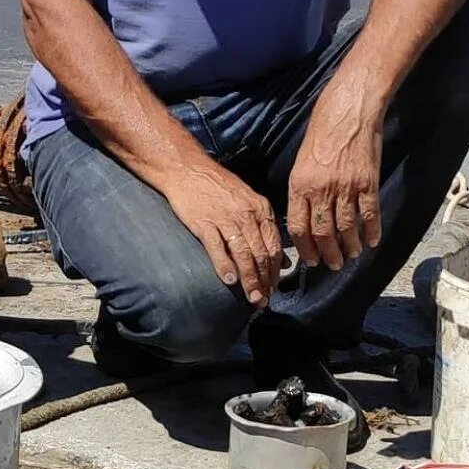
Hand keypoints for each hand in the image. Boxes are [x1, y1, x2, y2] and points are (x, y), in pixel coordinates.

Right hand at [163, 163, 284, 306]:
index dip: (275, 270)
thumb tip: (282, 260)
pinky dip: (224, 266)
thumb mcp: (248, 200)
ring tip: (252, 297)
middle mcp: (246, 215)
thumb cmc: (216, 186)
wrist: (186, 168)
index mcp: (260, 209)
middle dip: (265, 281)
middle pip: (261, 254)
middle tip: (264, 299)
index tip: (274, 288)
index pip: (274, 245)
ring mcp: (225, 219)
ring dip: (249, 279)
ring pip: (243, 254)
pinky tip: (228, 280)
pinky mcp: (204, 223)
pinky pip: (217, 248)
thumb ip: (265, 229)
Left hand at [286, 81, 383, 270]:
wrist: (348, 112)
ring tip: (351, 255)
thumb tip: (304, 217)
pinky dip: (372, 232)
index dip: (304, 248)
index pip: (298, 227)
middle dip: (328, 254)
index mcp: (300, 184)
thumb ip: (302, 190)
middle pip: (322, 233)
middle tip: (333, 264)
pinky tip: (372, 241)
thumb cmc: (321, 133)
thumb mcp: (302, 162)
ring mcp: (345, 187)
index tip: (310, 260)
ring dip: (350, 247)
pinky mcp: (367, 183)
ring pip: (347, 228)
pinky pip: (370, 215)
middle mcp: (321, 189)